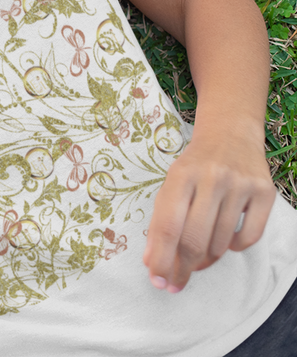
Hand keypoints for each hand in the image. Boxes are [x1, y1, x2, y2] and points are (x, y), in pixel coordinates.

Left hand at [142, 125, 275, 291]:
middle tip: (176, 283)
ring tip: (198, 258)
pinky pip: (249, 238)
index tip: (158, 281)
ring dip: (206, 259)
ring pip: (221, 243)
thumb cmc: (195, 165)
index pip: (168, 226)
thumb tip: (152, 262)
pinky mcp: (265, 193)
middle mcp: (211, 178)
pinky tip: (225, 240)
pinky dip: (234, 247)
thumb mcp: (171, 184)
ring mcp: (240, 185)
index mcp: (180, 175)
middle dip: (182, 268)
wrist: (230, 133)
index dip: (162, 259)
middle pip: (194, 239)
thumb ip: (161, 221)